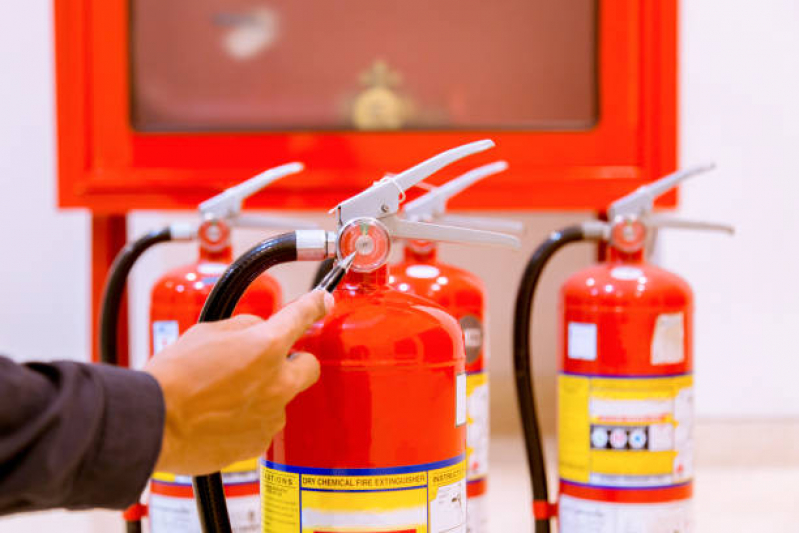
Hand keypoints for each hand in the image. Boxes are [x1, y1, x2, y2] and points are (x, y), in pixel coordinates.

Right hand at [146, 290, 332, 474]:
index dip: (315, 305)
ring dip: (264, 393)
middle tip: (268, 361)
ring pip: (281, 397)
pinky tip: (221, 416)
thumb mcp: (208, 332)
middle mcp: (277, 382)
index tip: (322, 301)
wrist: (153, 424)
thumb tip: (258, 330)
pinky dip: (248, 418)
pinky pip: (263, 423)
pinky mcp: (258, 441)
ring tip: (225, 395)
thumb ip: (245, 327)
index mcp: (266, 346)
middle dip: (294, 361)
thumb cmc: (173, 377)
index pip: (302, 316)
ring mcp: (270, 415)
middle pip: (309, 366)